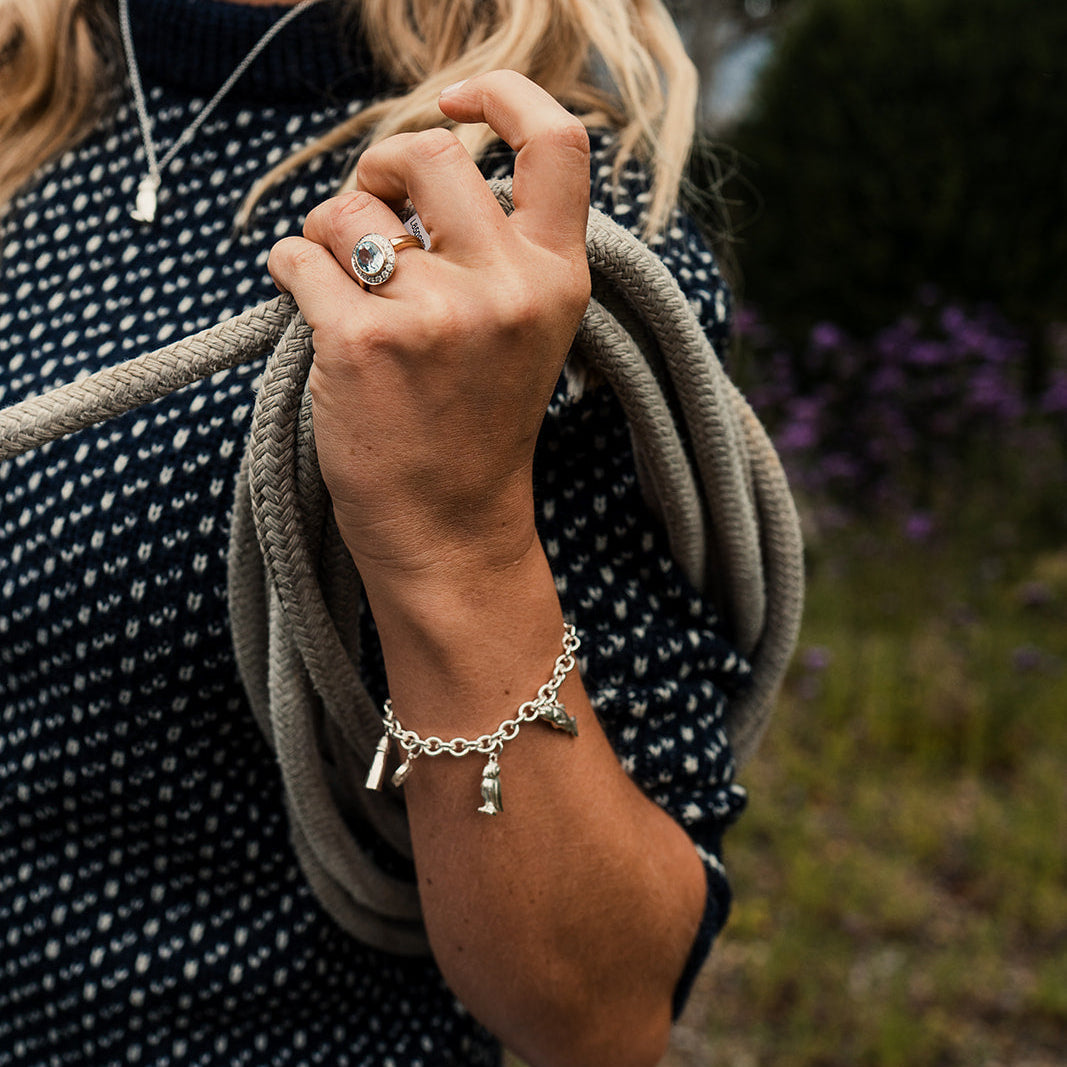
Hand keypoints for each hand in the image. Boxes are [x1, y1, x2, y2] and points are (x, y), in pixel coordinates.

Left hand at [267, 70, 590, 589]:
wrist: (450, 529)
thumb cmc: (475, 428)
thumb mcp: (523, 331)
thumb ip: (495, 248)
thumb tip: (413, 166)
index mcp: (557, 279)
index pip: (559, 143)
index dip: (502, 96)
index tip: (457, 100)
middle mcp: (506, 288)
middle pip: (427, 151)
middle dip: (379, 167)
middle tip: (371, 211)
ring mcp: (436, 315)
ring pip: (346, 209)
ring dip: (328, 235)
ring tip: (344, 292)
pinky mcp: (363, 344)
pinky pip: (296, 257)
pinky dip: (289, 273)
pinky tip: (312, 317)